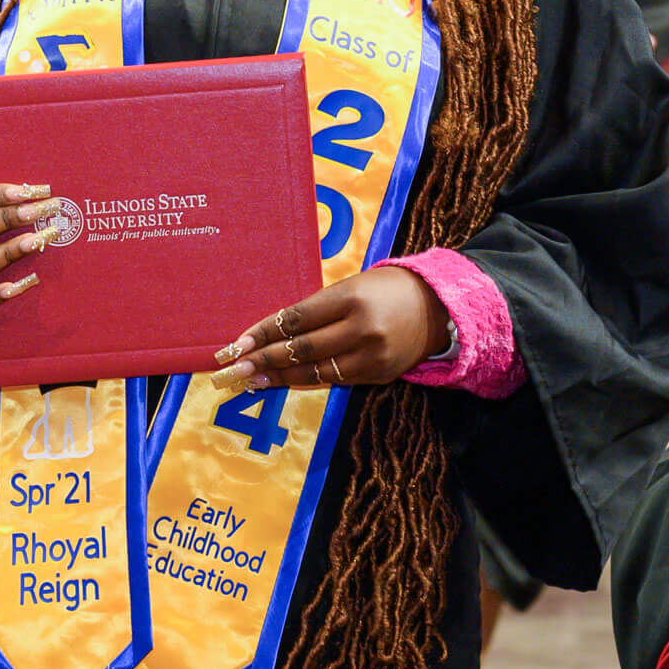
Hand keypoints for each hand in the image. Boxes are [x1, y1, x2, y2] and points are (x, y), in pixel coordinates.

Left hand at [211, 266, 449, 392]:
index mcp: (350, 297)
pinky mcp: (378, 375)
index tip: (235, 344)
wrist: (438, 306)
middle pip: (300, 348)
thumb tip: (272, 331)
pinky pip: (334, 380)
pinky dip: (305, 381)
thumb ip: (316, 309)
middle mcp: (361, 329)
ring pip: (314, 371)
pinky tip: (282, 382)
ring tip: (249, 380)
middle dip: (261, 359)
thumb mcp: (351, 286)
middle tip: (231, 369)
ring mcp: (371, 356)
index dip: (262, 332)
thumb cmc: (385, 289)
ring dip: (277, 377)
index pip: (295, 319)